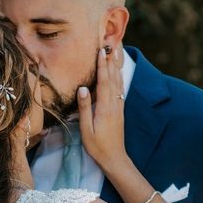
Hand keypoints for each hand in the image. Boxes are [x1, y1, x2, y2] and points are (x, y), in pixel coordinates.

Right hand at [78, 48, 129, 173]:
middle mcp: (114, 103)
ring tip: (116, 51)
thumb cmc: (97, 146)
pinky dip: (119, 75)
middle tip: (110, 43)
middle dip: (111, 59)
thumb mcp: (86, 129)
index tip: (101, 50)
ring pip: (118, 81)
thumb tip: (82, 88)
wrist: (115, 158)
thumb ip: (85, 108)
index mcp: (105, 107)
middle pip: (114, 77)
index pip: (104, 81)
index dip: (103, 65)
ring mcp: (119, 105)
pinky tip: (118, 71)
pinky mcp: (120, 108)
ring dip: (116, 65)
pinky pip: (120, 87)